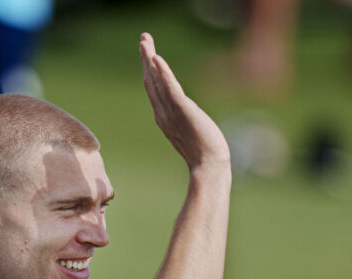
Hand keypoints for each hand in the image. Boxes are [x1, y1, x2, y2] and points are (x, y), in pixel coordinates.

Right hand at [139, 32, 230, 170]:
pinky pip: (170, 88)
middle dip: (146, 59)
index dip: (149, 70)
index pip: (153, 89)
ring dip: (150, 60)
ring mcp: (170, 112)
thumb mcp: (190, 132)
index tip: (149, 53)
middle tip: (143, 38)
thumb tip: (186, 118)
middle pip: (151, 81)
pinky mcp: (182, 110)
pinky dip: (163, 73)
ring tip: (145, 42)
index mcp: (163, 117)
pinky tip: (158, 60)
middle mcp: (163, 113)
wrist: (208, 166)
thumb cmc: (204, 154)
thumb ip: (184, 122)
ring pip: (157, 81)